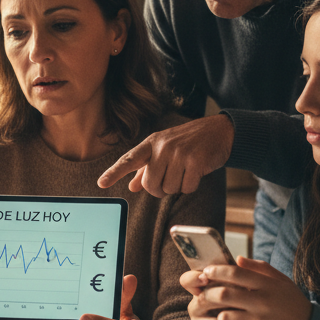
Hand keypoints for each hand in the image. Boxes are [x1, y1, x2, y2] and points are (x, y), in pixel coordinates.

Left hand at [97, 114, 233, 196]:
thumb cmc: (188, 142)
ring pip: (168, 189)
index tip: (101, 184)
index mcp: (151, 143)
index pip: (129, 159)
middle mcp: (163, 146)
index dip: (114, 172)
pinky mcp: (195, 161)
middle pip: (150, 185)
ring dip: (177, 186)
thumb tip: (131, 186)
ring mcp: (179, 153)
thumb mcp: (164, 150)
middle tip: (171, 178)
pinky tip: (195, 173)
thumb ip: (146, 169)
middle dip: (160, 189)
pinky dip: (191, 186)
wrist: (219, 131)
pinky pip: (186, 188)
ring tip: (185, 171)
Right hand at [182, 268, 244, 319]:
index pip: (187, 280)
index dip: (193, 278)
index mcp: (201, 290)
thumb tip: (239, 259)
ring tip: (248, 318)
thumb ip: (240, 274)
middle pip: (201, 300)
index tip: (206, 278)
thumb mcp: (242, 289)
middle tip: (242, 299)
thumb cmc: (242, 306)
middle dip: (222, 300)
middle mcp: (195, 307)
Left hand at [186, 257, 311, 319]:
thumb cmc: (294, 305)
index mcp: (268, 285)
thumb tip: (238, 259)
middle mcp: (262, 303)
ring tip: (217, 314)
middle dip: (208, 293)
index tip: (206, 272)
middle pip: (224, 294)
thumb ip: (260, 269)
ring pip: (224, 317)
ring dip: (217, 315)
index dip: (216, 271)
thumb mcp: (282, 282)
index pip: (235, 273)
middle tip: (203, 294)